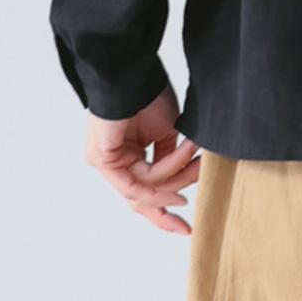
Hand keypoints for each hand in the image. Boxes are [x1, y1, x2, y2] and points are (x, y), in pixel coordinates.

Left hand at [85, 84, 201, 233]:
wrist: (133, 74)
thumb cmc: (149, 95)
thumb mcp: (168, 133)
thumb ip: (171, 160)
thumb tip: (185, 183)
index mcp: (128, 159)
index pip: (145, 193)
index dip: (165, 211)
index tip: (186, 225)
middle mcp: (115, 166)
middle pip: (140, 201)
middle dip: (165, 213)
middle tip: (186, 225)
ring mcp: (107, 164)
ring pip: (143, 191)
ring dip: (175, 179)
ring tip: (198, 161)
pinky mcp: (103, 159)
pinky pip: (136, 181)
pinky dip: (163, 174)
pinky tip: (181, 165)